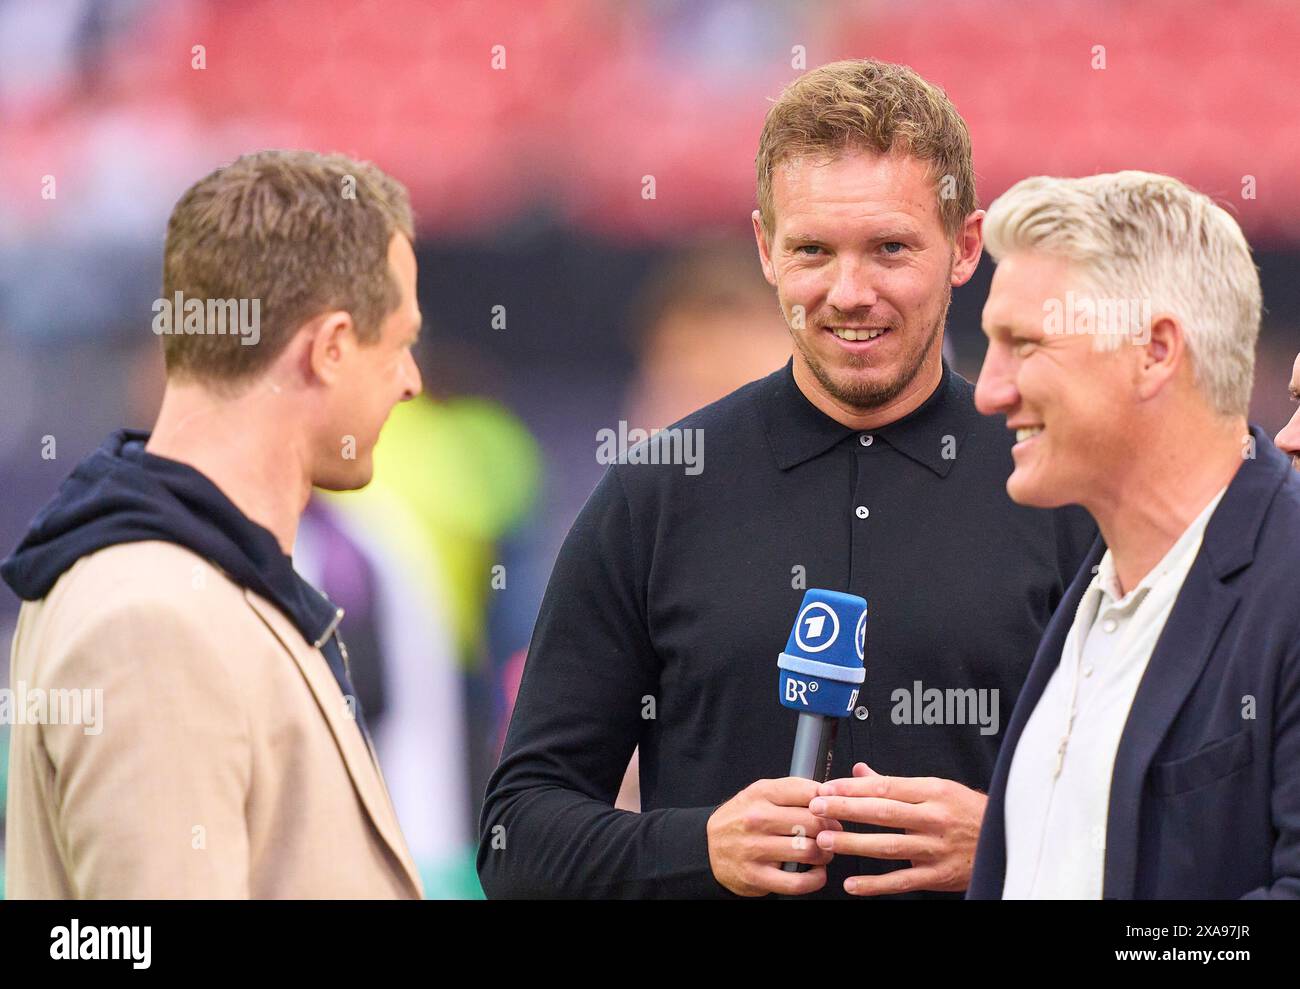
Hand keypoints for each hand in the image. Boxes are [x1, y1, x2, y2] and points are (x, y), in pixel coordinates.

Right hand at [707, 777, 843, 896]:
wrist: (707, 848)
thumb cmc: (741, 820)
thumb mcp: (759, 794)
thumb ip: (791, 791)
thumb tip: (828, 793)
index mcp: (760, 794)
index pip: (807, 793)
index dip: (829, 802)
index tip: (833, 810)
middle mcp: (756, 819)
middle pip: (812, 822)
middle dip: (831, 829)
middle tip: (833, 833)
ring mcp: (755, 849)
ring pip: (808, 851)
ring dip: (825, 854)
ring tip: (824, 853)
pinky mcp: (756, 876)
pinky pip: (797, 882)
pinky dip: (815, 879)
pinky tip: (816, 873)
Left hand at [809, 762, 986, 895]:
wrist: (1005, 839)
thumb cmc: (968, 811)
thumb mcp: (936, 788)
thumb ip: (895, 782)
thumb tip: (860, 771)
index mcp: (932, 791)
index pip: (886, 787)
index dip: (853, 787)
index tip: (827, 787)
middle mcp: (933, 818)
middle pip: (883, 812)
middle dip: (846, 809)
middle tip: (817, 808)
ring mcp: (935, 848)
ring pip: (888, 846)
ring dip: (854, 844)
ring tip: (826, 841)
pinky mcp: (938, 875)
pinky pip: (902, 880)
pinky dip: (876, 885)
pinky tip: (853, 884)